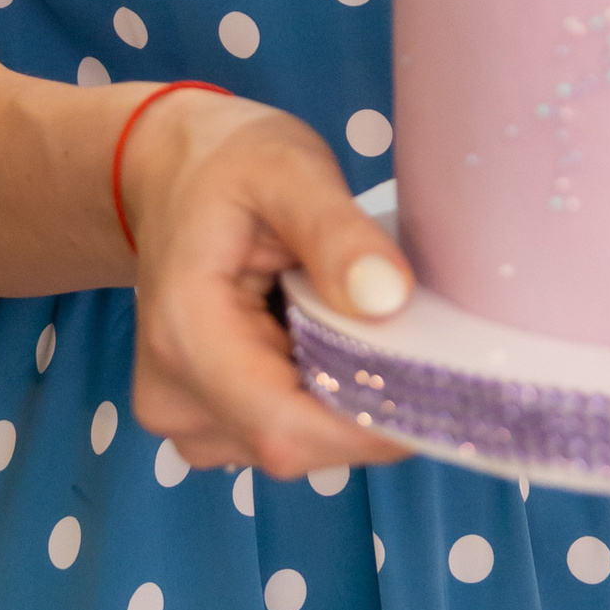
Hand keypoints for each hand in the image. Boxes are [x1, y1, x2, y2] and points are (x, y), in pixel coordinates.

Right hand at [124, 91, 415, 478]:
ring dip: (347, 401)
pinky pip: (286, 434)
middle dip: (369, 407)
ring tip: (363, 322)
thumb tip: (388, 298)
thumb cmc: (226, 163)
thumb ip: (336, 231)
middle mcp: (174, 397)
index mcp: (184, 335)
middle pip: (298, 445)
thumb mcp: (286, 168)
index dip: (367, 429)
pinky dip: (325, 398)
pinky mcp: (207, 423)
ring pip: (299, 447)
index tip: (440, 390)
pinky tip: (331, 338)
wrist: (169, 174)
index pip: (282, 429)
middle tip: (420, 338)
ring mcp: (186, 419)